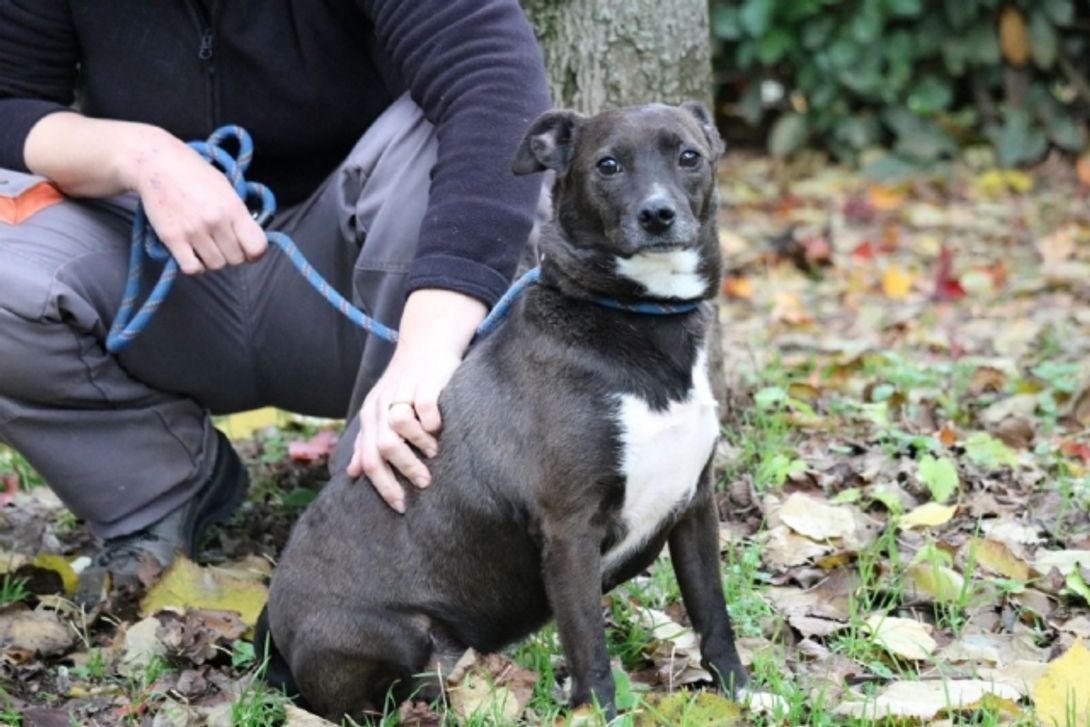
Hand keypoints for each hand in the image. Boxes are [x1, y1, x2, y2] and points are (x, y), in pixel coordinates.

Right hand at [124, 128, 267, 274]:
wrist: (156, 163)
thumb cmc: (193, 173)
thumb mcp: (225, 187)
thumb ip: (238, 213)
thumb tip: (248, 236)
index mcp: (234, 207)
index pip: (257, 247)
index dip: (254, 253)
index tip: (247, 249)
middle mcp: (216, 221)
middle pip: (236, 259)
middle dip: (231, 254)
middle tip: (220, 243)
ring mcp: (194, 231)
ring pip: (216, 265)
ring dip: (212, 260)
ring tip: (204, 245)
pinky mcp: (172, 238)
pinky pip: (192, 268)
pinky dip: (194, 266)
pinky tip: (191, 254)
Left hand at [347, 289, 486, 511]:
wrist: (426, 344)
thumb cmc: (405, 384)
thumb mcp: (380, 412)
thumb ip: (367, 442)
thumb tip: (352, 473)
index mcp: (370, 417)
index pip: (369, 460)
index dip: (383, 486)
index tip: (401, 507)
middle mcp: (382, 406)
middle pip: (383, 448)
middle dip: (403, 471)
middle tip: (423, 482)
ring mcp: (402, 393)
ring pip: (399, 428)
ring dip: (418, 446)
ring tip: (434, 452)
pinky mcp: (425, 382)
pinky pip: (424, 408)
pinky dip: (432, 422)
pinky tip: (440, 427)